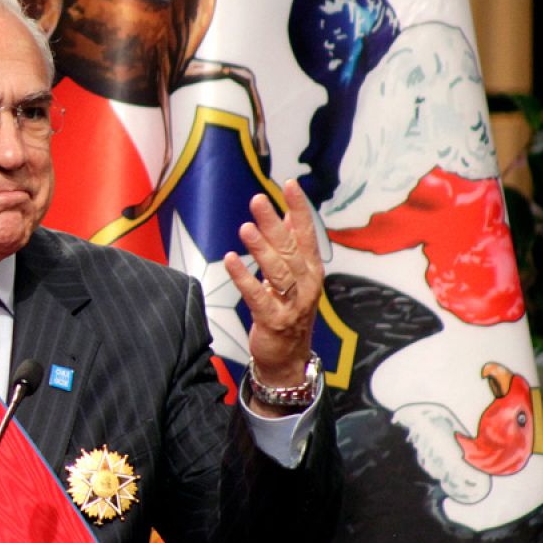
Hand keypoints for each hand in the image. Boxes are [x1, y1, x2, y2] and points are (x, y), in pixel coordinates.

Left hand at [222, 180, 321, 412]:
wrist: (288, 357)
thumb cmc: (289, 308)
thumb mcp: (294, 274)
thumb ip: (292, 244)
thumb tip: (287, 212)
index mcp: (311, 269)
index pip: (307, 234)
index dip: (299, 209)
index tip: (290, 185)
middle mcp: (306, 284)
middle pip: (290, 249)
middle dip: (274, 223)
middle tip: (258, 200)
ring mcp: (292, 303)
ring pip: (278, 272)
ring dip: (262, 249)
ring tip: (245, 228)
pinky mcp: (274, 320)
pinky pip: (259, 296)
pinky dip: (245, 278)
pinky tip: (231, 260)